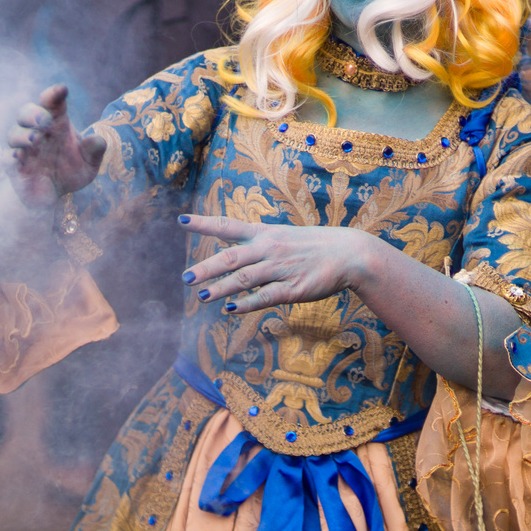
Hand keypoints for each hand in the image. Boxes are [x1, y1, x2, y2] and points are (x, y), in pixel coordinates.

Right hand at [6, 85, 105, 207]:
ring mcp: (23, 148)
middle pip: (26, 113)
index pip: (52, 103)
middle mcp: (37, 131)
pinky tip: (19, 157)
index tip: (62, 89)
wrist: (54, 194)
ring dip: (24, 135)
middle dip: (34, 113)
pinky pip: (7, 158)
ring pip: (14, 134)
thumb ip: (94, 151)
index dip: (54, 94)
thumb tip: (97, 140)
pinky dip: (11, 157)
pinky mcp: (14, 167)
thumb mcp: (89, 163)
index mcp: (56, 123)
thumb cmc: (72, 171)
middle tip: (46, 119)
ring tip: (36, 139)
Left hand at [179, 215, 369, 313]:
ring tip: (202, 296)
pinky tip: (230, 309)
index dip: (204, 224)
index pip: (229, 226)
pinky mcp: (294, 288)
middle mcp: (269, 249)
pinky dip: (246, 304)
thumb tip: (230, 255)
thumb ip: (257, 246)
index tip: (181, 221)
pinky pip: (265, 297)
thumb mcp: (283, 237)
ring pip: (245, 279)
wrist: (349, 254)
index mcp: (265, 233)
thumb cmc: (313, 246)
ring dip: (222, 288)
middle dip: (207, 268)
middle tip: (186, 277)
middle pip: (232, 257)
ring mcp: (281, 269)